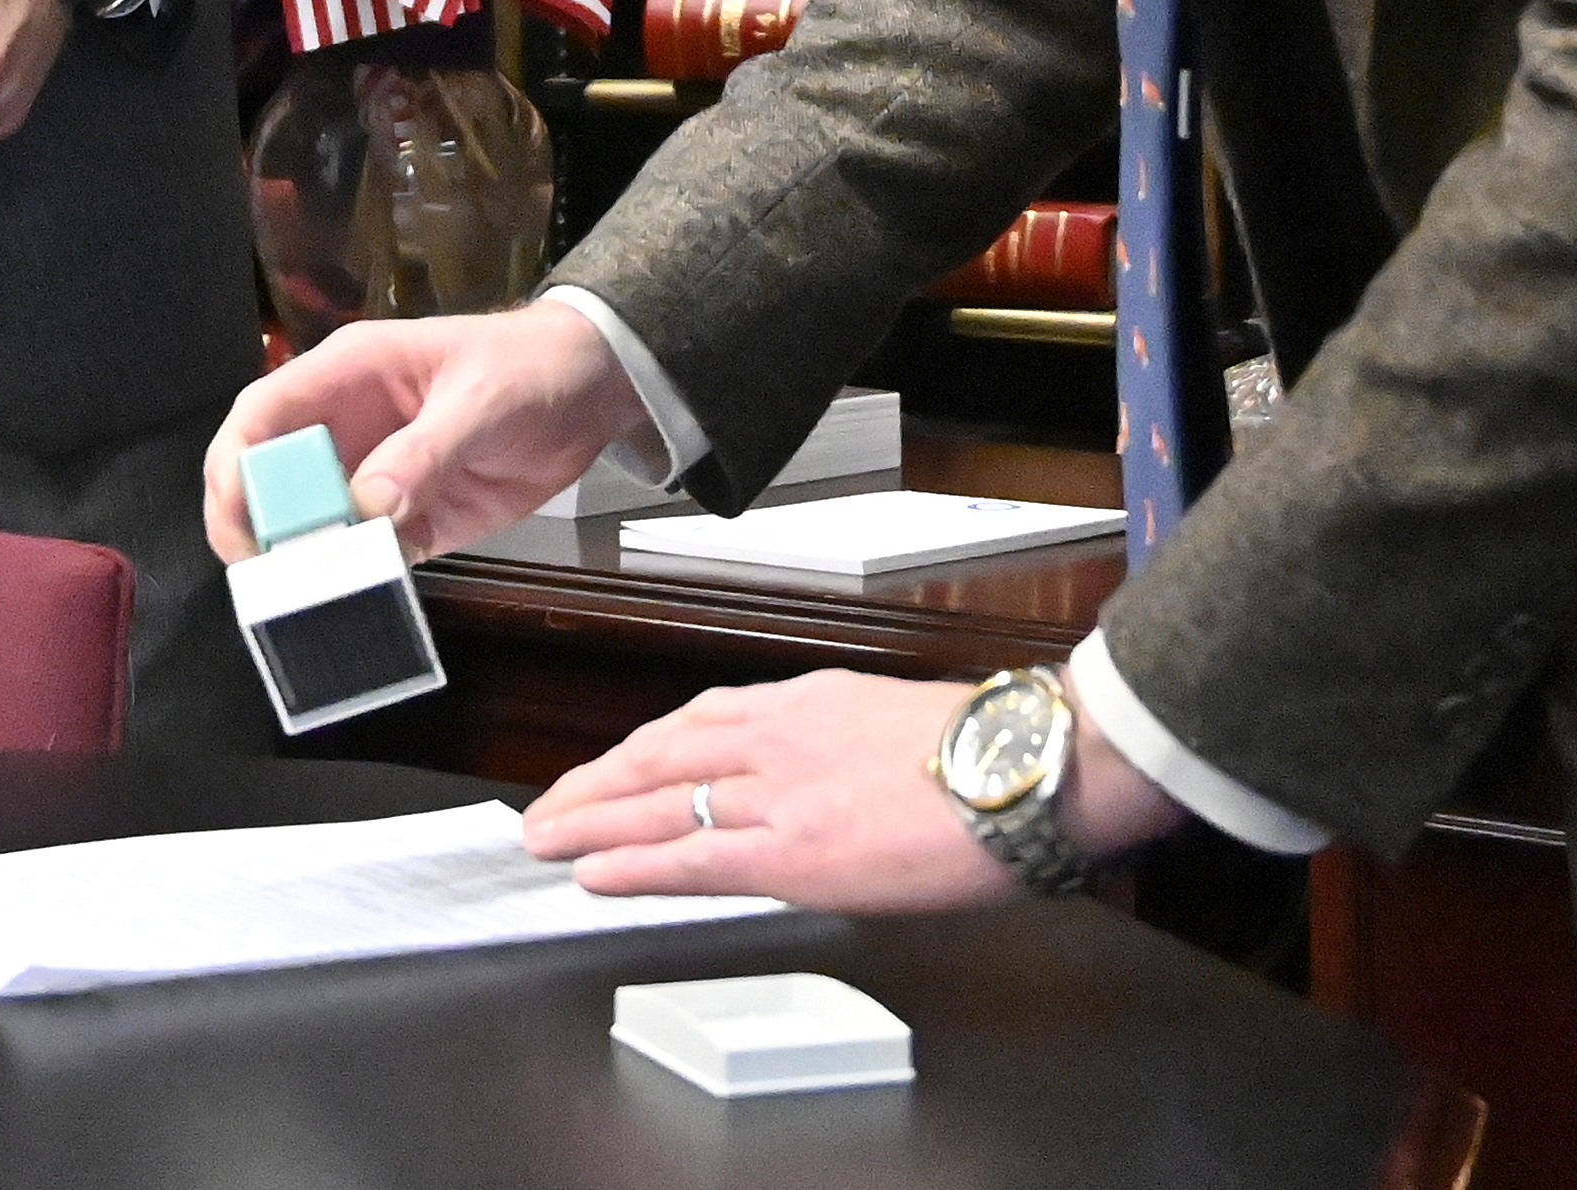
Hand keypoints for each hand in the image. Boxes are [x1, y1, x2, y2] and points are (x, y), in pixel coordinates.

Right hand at [201, 301, 642, 564]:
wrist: (592, 391)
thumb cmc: (528, 369)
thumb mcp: (480, 400)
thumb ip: (425, 451)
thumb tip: (367, 508)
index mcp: (346, 375)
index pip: (261, 416)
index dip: (238, 468)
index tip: (241, 523)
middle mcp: (345, 426)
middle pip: (270, 476)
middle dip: (257, 525)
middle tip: (269, 578)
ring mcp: (374, 476)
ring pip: (311, 522)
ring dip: (305, 562)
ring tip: (309, 604)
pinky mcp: (409, 519)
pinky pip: (365, 554)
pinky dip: (356, 582)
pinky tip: (360, 606)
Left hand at [520, 671, 1186, 911]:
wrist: (1029, 771)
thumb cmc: (989, 752)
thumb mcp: (895, 722)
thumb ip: (841, 745)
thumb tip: (821, 781)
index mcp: (806, 703)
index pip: (696, 723)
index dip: (639, 750)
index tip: (607, 768)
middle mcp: (778, 738)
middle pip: (657, 757)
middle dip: (593, 783)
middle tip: (547, 808)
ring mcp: (779, 793)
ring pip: (657, 803)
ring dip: (591, 821)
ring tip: (547, 839)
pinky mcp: (791, 850)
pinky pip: (691, 857)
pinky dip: (633, 864)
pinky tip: (594, 874)